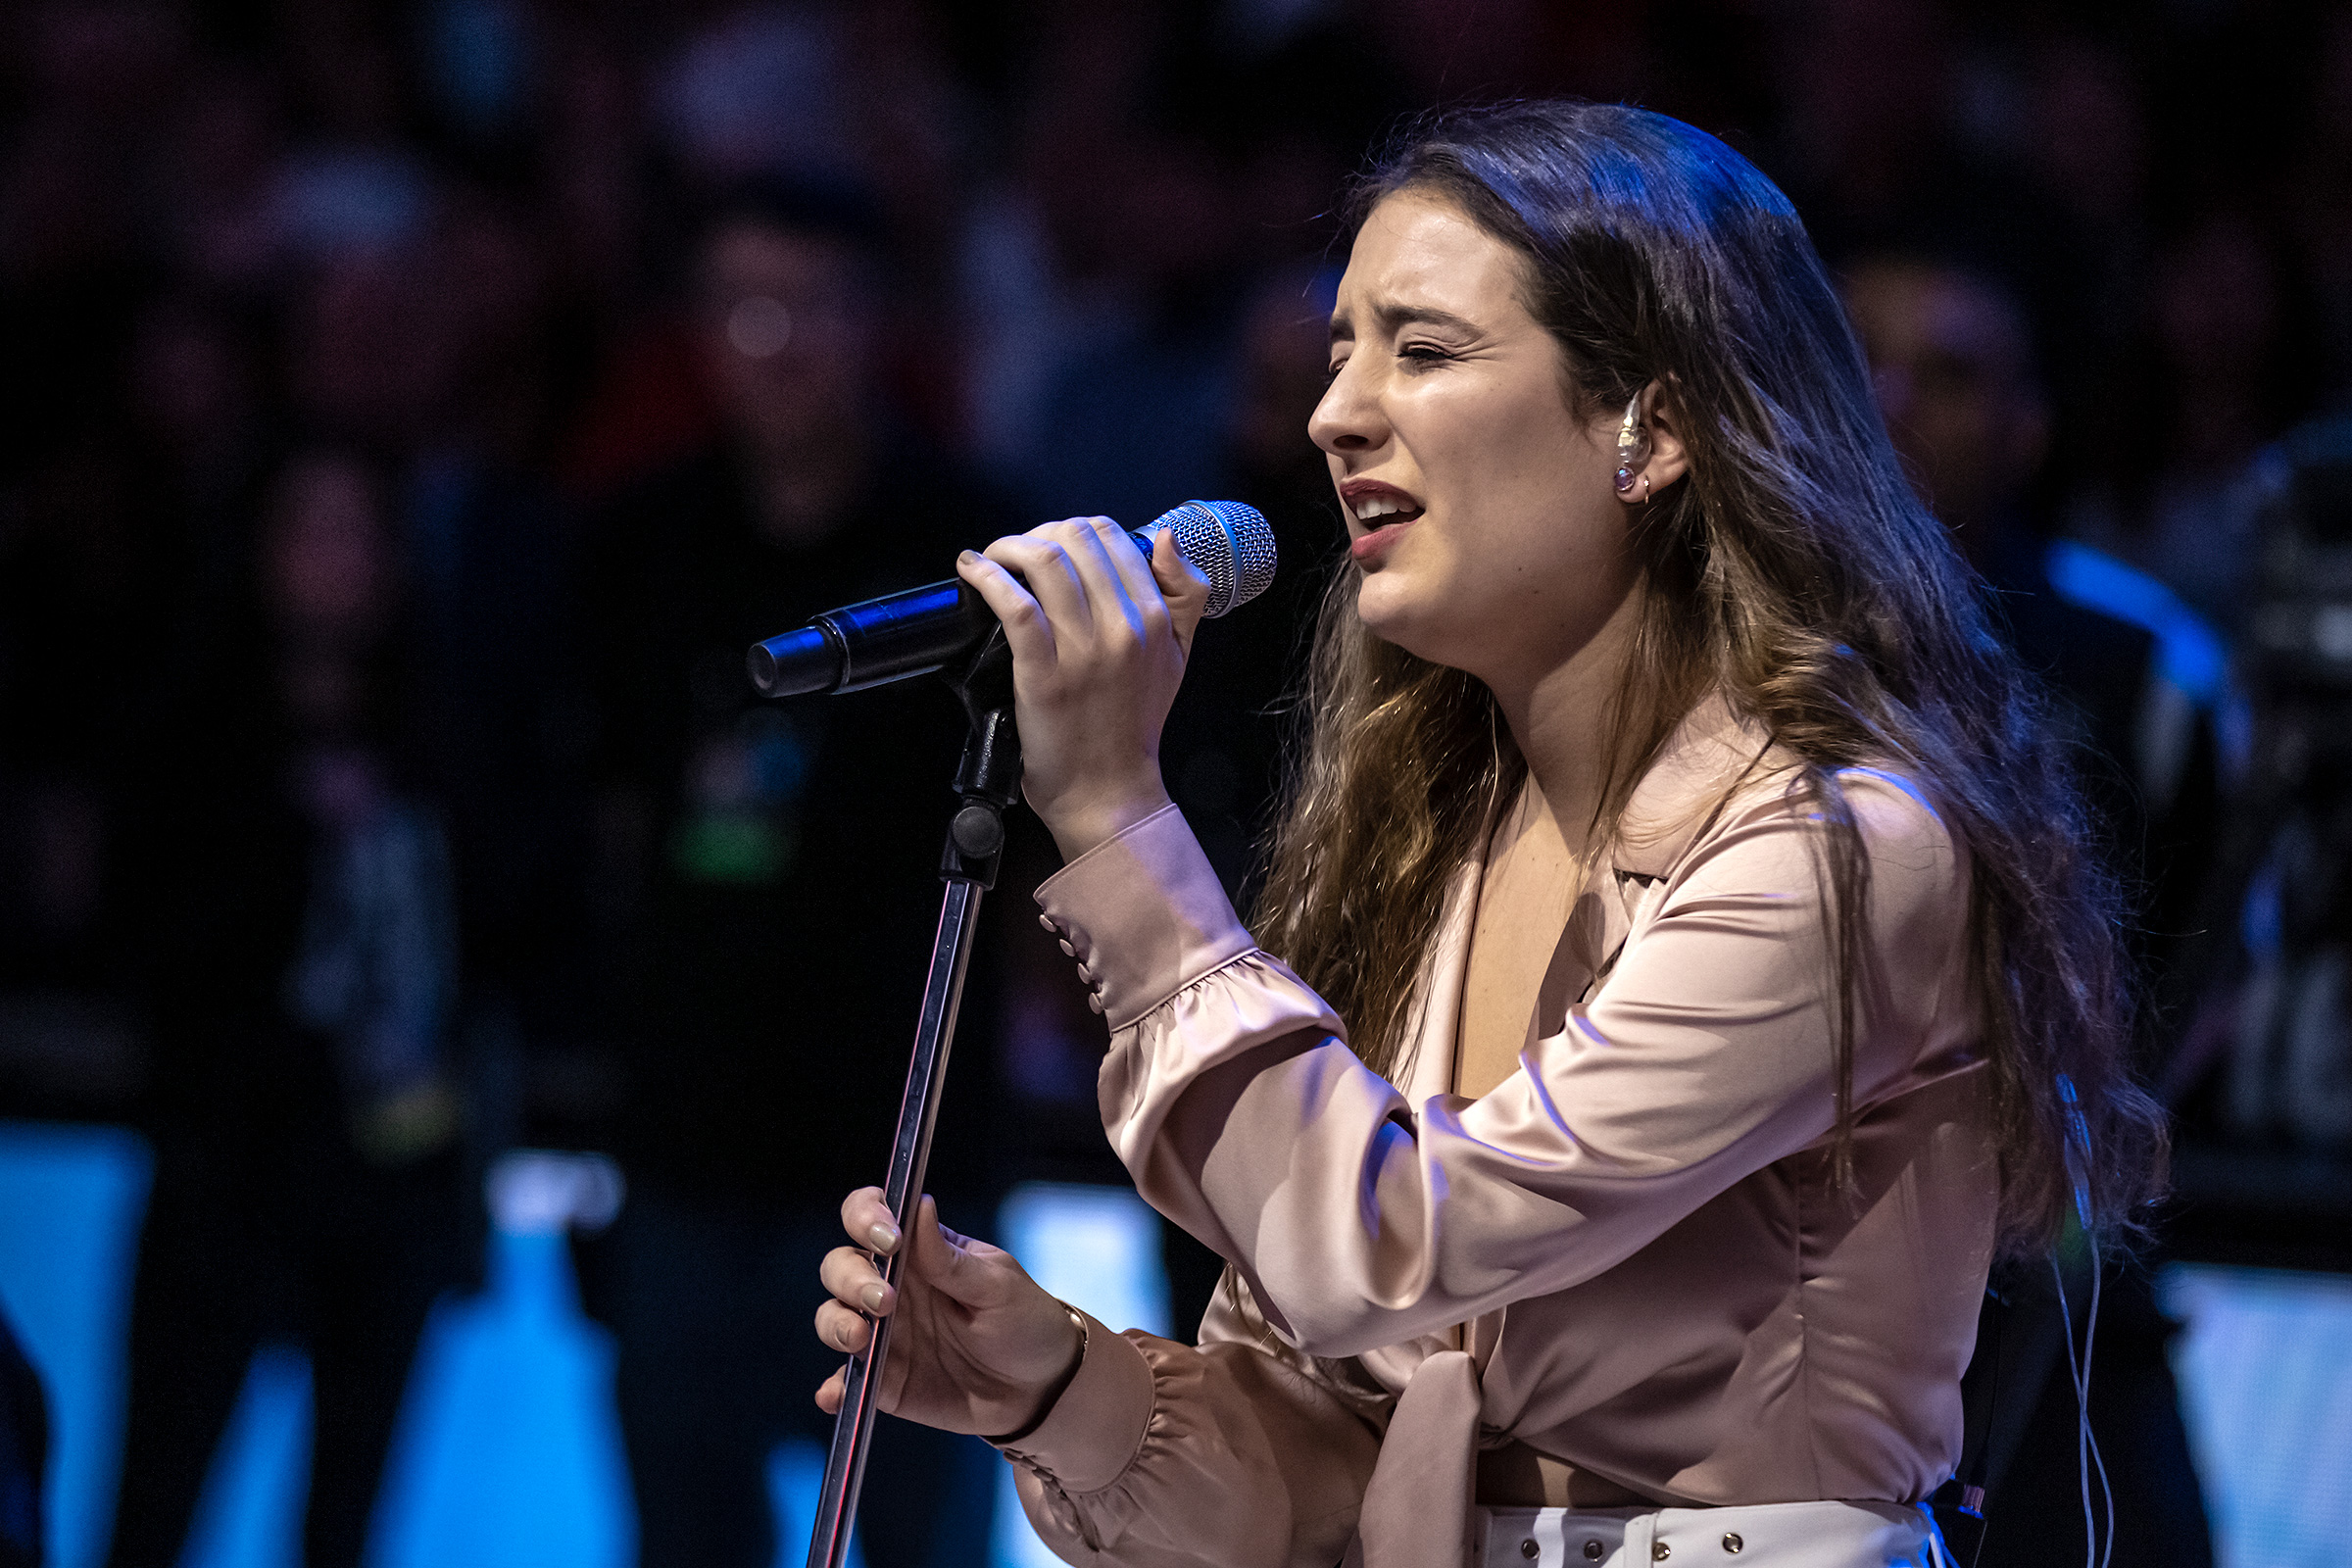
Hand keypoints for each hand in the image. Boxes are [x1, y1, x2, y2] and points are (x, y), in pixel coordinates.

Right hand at [815, 1189, 1083, 1436]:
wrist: (1040, 1390)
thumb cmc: (1025, 1322)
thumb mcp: (998, 1287)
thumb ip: (952, 1259)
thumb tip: (920, 1206)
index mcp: (919, 1252)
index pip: (871, 1216)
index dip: (866, 1217)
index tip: (889, 1239)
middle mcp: (891, 1286)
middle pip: (841, 1266)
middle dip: (851, 1277)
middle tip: (885, 1300)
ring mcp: (883, 1334)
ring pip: (833, 1318)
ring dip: (837, 1323)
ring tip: (862, 1337)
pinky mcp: (882, 1379)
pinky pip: (846, 1381)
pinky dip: (833, 1388)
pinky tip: (835, 1395)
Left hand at [954, 518, 1208, 860]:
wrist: (1108, 790)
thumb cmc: (1134, 724)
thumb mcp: (1178, 654)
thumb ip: (1185, 593)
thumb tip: (1164, 538)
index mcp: (1155, 617)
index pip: (1113, 535)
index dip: (1075, 529)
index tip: (1054, 545)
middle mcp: (1123, 627)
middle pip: (1075, 537)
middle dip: (1039, 532)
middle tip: (1018, 553)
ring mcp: (1082, 650)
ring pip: (1045, 560)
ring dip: (1008, 546)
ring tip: (992, 558)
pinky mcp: (1043, 673)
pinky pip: (1016, 605)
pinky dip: (987, 576)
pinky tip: (972, 570)